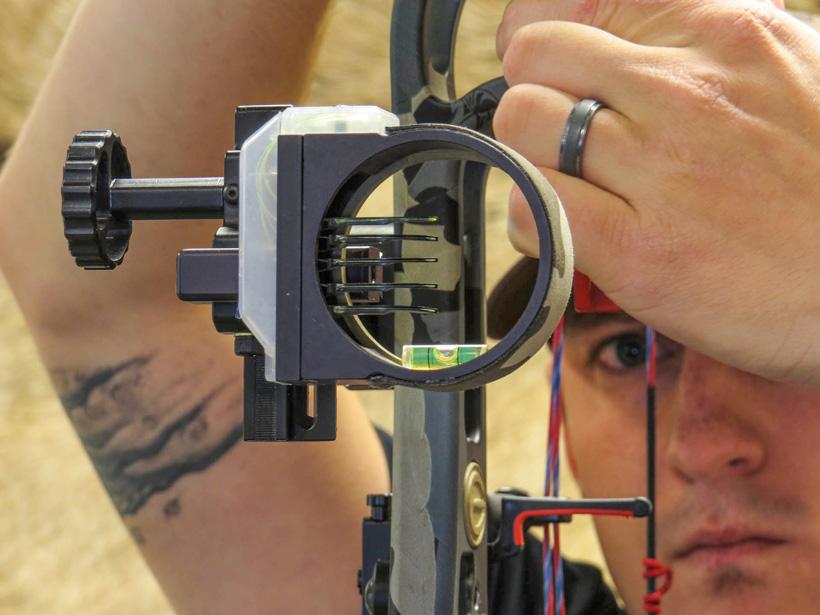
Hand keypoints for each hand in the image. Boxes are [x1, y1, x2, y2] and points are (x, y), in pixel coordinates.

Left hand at [494, 0, 819, 385]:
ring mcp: (659, 169)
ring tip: (571, 189)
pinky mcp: (638, 250)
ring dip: (530, 157)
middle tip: (561, 140)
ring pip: (521, 125)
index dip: (545, 43)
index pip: (577, 6)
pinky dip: (532, 219)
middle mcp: (684, 91)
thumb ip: (705, 51)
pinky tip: (570, 232)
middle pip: (535, 58)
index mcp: (722, 35)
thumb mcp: (790, 75)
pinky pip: (531, 206)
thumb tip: (627, 48)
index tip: (551, 75)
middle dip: (535, 97)